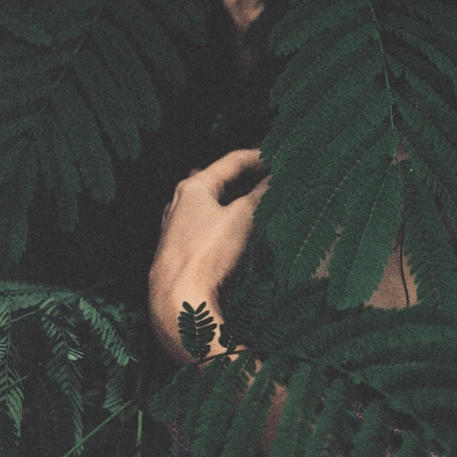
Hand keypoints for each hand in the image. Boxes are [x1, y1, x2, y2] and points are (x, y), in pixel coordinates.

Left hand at [149, 149, 268, 360]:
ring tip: (260, 201)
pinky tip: (238, 231)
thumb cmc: (206, 254)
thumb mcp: (241, 218)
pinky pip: (209, 225)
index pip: (231, 161)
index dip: (258, 156)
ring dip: (237, 200)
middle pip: (219, 181)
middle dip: (247, 178)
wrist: (179, 301)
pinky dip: (227, 221)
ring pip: (213, 205)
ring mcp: (178, 228)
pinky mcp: (182, 250)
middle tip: (272, 176)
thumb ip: (260, 195)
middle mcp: (180, 203)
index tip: (279, 155)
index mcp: (193, 188)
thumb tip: (275, 180)